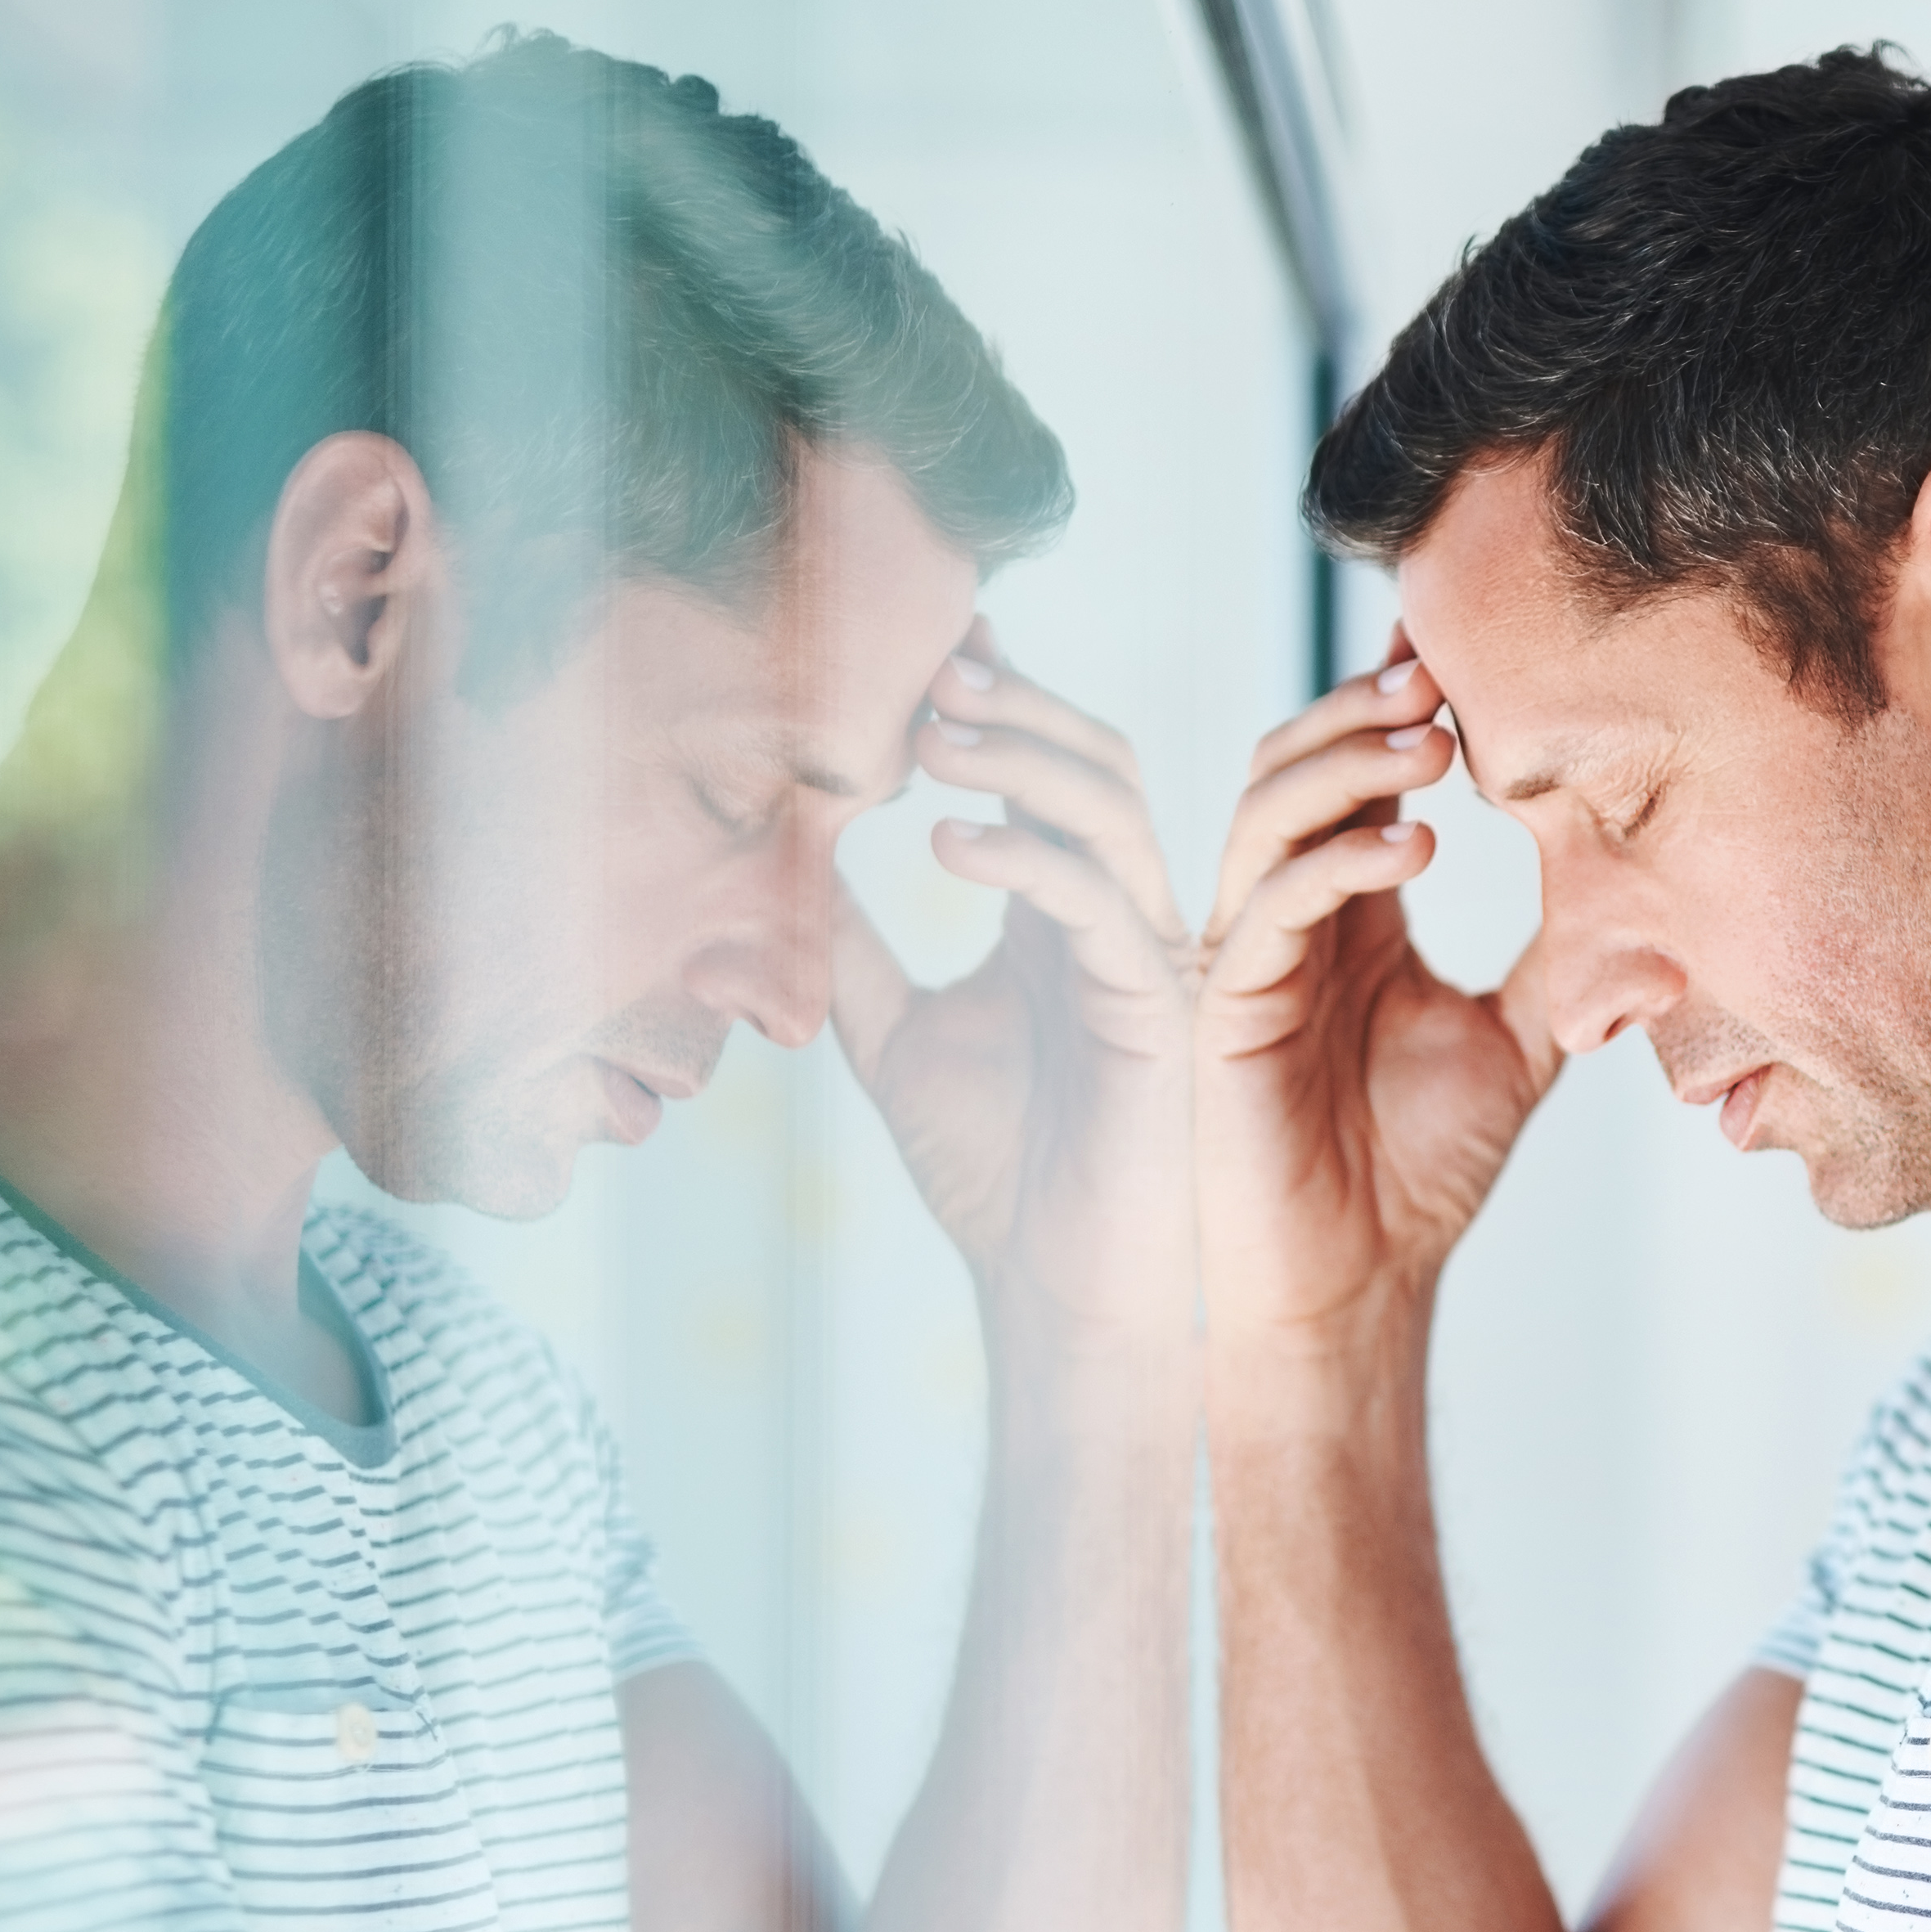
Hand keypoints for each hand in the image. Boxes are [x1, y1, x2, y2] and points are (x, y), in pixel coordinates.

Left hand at [836, 620, 1192, 1336]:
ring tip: (930, 735)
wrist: (1055, 1289)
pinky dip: (1024, 855)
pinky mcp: (1154, 1008)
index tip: (923, 642)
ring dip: (1023, 757)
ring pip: (1113, 808)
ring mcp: (1145, 956)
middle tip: (932, 667)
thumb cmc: (993, 1172)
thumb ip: (849, 945)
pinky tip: (942, 839)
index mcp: (1064, 913)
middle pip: (1094, 761)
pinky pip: (1099, 901)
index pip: (1040, 772)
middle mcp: (1118, 918)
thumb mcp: (890, 1034)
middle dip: (1017, 704)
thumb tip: (776, 857)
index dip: (995, 698)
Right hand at [1194, 641, 1556, 1344]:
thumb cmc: (1423, 1167)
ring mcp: (1248, 958)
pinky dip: (1334, 863)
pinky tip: (1414, 848)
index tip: (1463, 662)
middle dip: (1360, 712)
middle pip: (1295, 767)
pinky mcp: (1226, 1011)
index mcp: (1349, 912)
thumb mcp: (1518, 1040)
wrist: (1364, 1280)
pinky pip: (1264, 908)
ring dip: (1345, 767)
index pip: (1354, 776)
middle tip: (1437, 679)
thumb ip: (1559, 958)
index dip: (1396, 709)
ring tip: (1431, 748)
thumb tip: (1645, 886)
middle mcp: (1287, 918)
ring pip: (1266, 816)